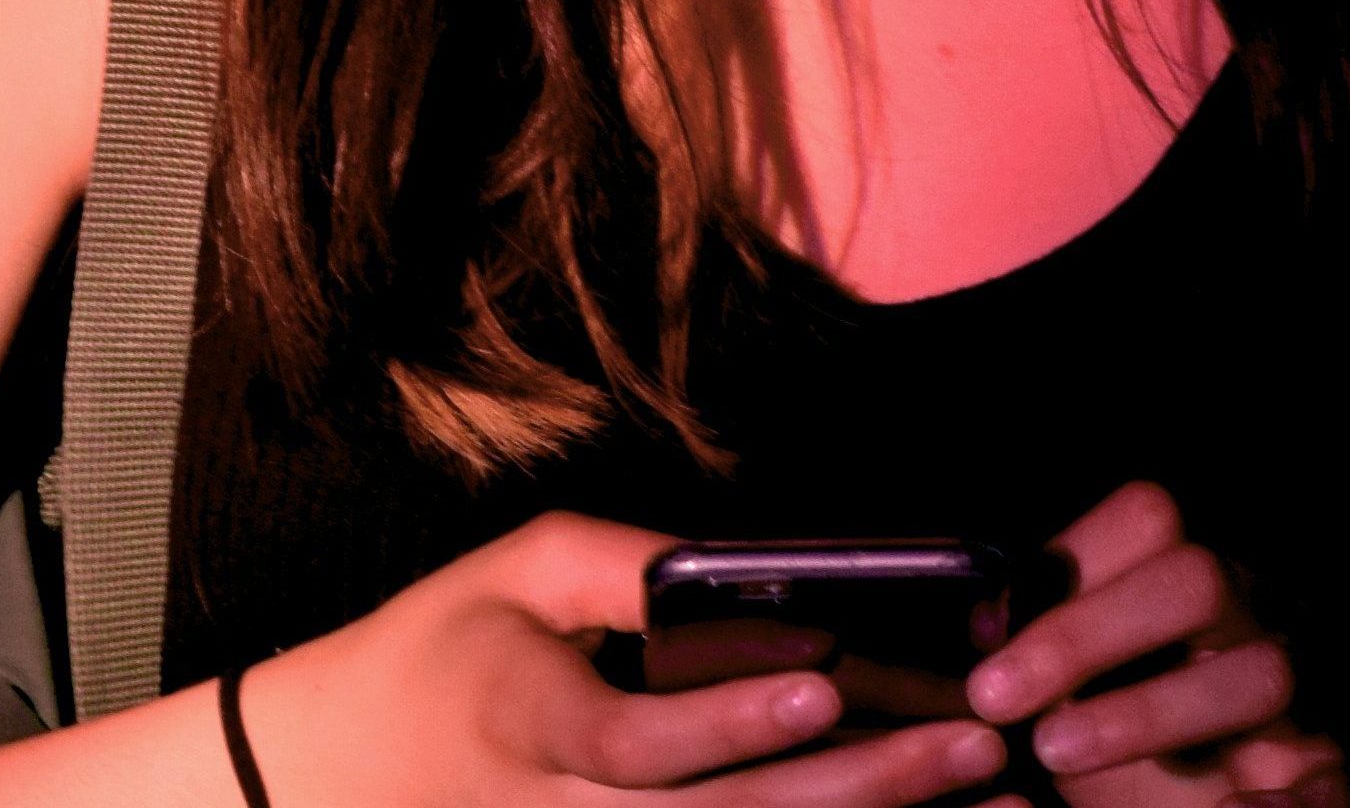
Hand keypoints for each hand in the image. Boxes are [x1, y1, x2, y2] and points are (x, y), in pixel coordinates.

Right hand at [232, 510, 1010, 807]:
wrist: (353, 767)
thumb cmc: (451, 646)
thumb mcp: (517, 570)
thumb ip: (625, 565)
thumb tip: (747, 567)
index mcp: (533, 726)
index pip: (635, 744)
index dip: (727, 722)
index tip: (820, 689)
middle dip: (858, 789)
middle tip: (973, 745)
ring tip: (997, 803)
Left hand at [961, 484, 1342, 807]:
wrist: (1199, 806)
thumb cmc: (1120, 741)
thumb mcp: (1071, 692)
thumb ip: (1038, 653)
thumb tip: (985, 624)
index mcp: (1185, 588)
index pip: (1150, 520)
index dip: (1073, 557)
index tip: (988, 631)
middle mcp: (1249, 624)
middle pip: (1197, 579)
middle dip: (1088, 632)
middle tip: (995, 695)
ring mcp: (1293, 701)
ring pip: (1258, 673)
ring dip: (1146, 712)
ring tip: (1058, 750)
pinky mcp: (1321, 777)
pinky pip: (1317, 781)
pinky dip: (1267, 801)